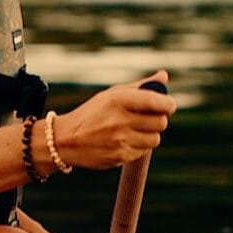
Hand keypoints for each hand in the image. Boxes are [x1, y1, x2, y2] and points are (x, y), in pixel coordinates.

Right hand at [54, 70, 174, 169]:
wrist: (64, 140)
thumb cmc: (91, 114)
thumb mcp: (110, 95)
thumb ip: (139, 86)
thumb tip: (164, 76)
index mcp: (117, 100)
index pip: (156, 102)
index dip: (168, 104)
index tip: (168, 105)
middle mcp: (119, 120)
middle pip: (160, 122)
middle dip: (158, 119)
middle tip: (147, 118)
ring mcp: (120, 140)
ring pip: (155, 139)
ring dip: (149, 134)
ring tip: (133, 130)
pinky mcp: (120, 156)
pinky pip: (143, 152)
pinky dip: (139, 146)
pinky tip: (124, 141)